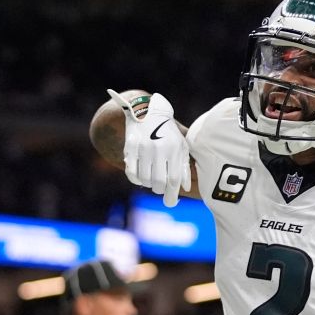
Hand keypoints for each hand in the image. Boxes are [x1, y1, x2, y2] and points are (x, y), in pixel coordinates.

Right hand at [108, 89, 190, 207]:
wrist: (147, 111)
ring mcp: (142, 148)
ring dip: (149, 184)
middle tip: (161, 187)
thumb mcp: (181, 146)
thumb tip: (185, 188)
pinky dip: (136, 179)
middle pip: (158, 182)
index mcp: (173, 148)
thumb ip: (184, 167)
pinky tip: (141, 176)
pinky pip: (131, 173)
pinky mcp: (129, 147)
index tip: (171, 203)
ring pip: (144, 179)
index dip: (172, 195)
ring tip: (152, 179)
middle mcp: (158, 148)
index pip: (173, 179)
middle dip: (160, 190)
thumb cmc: (169, 133)